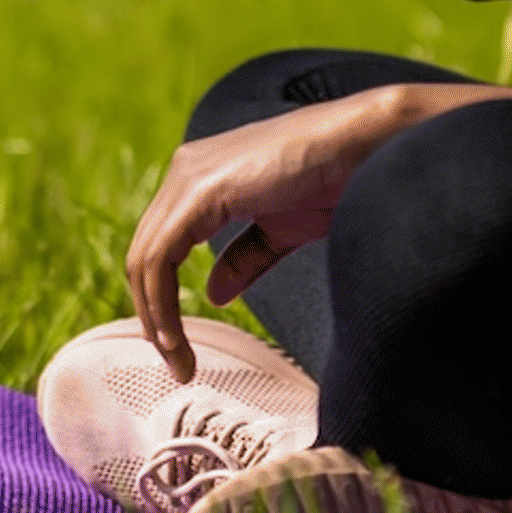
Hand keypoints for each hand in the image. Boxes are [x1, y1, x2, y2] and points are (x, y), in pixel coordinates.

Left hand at [121, 85, 473, 379]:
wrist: (366, 147)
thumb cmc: (334, 180)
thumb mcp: (281, 230)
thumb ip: (244, 258)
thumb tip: (214, 292)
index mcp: (201, 176)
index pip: (161, 246)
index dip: (162, 299)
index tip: (180, 348)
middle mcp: (186, 171)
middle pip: (145, 254)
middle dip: (154, 315)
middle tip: (176, 364)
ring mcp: (189, 177)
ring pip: (146, 259)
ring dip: (156, 318)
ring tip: (178, 361)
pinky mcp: (201, 191)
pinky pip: (161, 258)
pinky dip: (163, 303)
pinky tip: (177, 336)